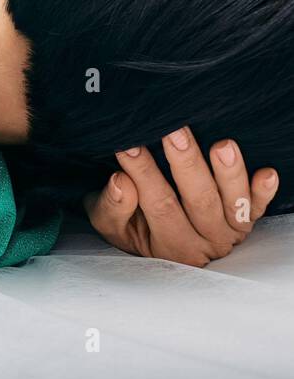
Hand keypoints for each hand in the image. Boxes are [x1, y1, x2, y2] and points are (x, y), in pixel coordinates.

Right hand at [84, 126, 278, 265]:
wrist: (163, 244)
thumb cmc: (132, 226)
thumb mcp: (111, 225)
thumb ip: (113, 208)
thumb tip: (120, 181)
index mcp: (169, 246)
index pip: (158, 205)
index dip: (143, 174)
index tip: (128, 145)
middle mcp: (204, 241)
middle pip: (198, 201)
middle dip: (187, 164)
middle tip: (175, 132)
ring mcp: (229, 231)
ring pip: (231, 202)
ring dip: (229, 174)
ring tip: (223, 146)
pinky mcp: (246, 220)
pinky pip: (258, 207)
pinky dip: (263, 191)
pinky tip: (267, 173)